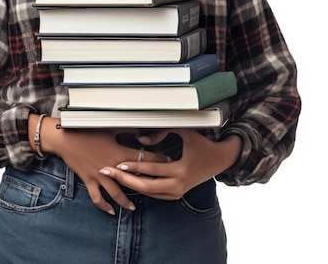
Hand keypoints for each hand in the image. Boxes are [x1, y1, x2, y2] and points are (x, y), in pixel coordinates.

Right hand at [37, 117, 169, 214]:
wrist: (65, 138)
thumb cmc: (87, 130)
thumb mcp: (110, 128)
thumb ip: (127, 130)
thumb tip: (142, 130)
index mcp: (119, 153)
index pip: (143, 159)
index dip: (157, 161)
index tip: (167, 162)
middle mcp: (112, 167)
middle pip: (133, 179)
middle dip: (146, 183)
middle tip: (157, 187)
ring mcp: (100, 176)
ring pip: (116, 193)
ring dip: (125, 201)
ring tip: (132, 207)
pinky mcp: (89, 180)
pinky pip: (97, 198)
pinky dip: (104, 206)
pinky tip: (110, 211)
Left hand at [99, 128, 241, 199]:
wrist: (219, 160)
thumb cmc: (202, 144)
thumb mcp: (185, 132)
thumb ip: (162, 132)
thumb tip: (141, 139)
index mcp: (181, 170)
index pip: (152, 171)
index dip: (134, 167)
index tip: (118, 164)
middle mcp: (179, 185)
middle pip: (146, 187)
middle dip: (125, 181)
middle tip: (108, 173)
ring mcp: (178, 192)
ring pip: (150, 194)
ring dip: (131, 186)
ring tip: (114, 178)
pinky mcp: (177, 194)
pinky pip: (156, 195)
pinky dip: (142, 189)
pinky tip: (129, 182)